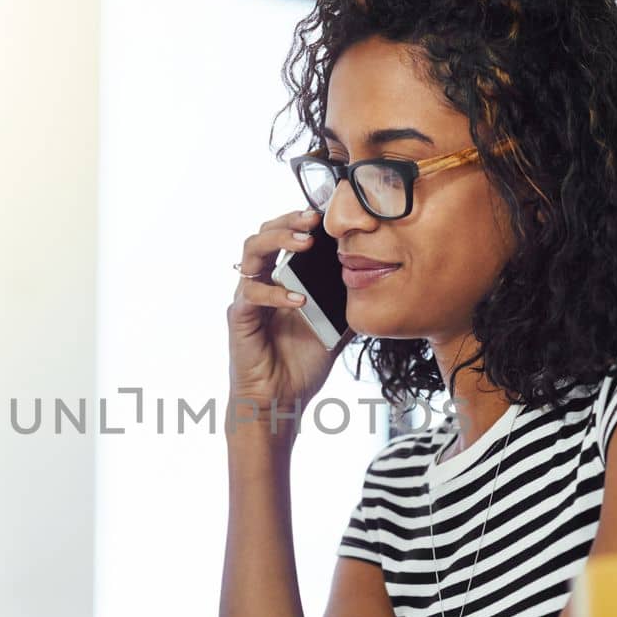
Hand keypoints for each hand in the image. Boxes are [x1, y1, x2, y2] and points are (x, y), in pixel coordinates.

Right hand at [228, 209, 349, 419]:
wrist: (280, 403)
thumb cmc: (300, 367)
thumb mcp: (335, 330)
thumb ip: (347, 306)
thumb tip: (376, 286)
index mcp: (281, 280)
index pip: (285, 237)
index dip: (301, 221)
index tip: (329, 212)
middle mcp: (261, 283)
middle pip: (263, 233)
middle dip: (289, 220)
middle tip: (315, 219)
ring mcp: (248, 298)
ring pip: (251, 252)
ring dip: (278, 241)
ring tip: (305, 243)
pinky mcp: (240, 318)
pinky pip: (252, 295)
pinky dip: (275, 293)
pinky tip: (299, 299)